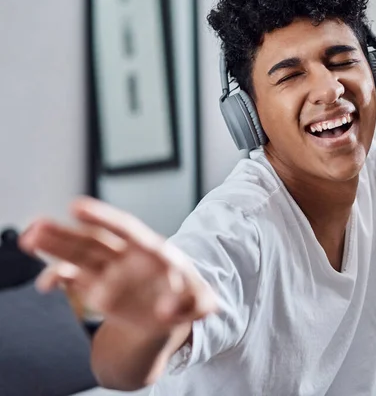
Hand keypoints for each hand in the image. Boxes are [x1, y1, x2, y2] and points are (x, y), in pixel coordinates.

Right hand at [19, 197, 216, 337]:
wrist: (171, 312)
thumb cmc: (189, 298)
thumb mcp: (203, 302)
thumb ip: (197, 304)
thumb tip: (166, 311)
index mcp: (152, 250)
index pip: (126, 228)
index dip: (103, 217)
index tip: (76, 207)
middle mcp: (126, 256)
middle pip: (93, 240)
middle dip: (66, 233)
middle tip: (37, 225)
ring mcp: (108, 272)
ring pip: (77, 255)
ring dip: (54, 247)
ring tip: (30, 237)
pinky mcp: (96, 289)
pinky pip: (73, 280)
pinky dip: (58, 280)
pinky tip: (45, 283)